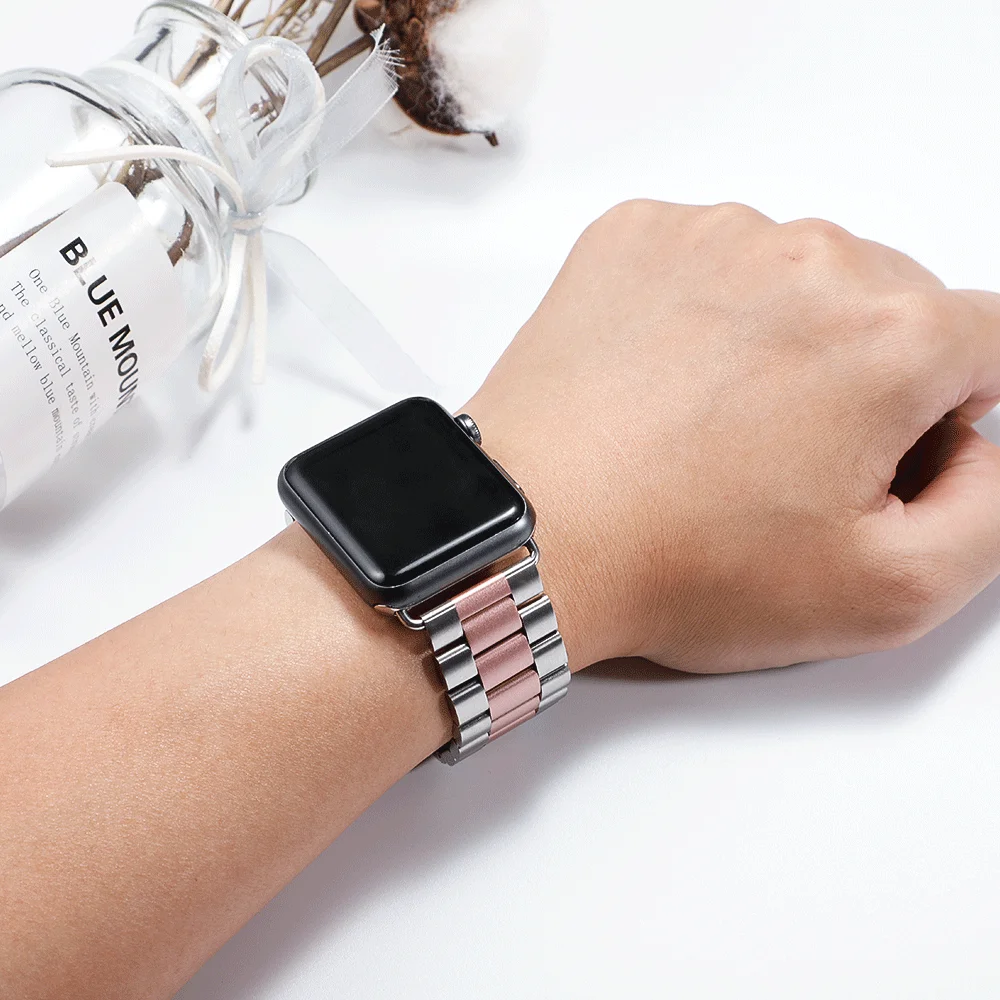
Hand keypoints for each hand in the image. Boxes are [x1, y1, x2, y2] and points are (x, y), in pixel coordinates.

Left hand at [467, 201, 999, 672]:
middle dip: (866, 376)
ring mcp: (712, 237)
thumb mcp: (887, 591)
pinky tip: (666, 385)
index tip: (888, 451)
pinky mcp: (635, 238)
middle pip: (891, 303)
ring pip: (798, 277)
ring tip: (713, 427)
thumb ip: (991, 510)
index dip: (947, 410)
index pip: (987, 341)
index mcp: (890, 337)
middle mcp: (809, 258)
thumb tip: (985, 448)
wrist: (530, 536)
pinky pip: (709, 260)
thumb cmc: (682, 565)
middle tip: (786, 460)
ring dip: (782, 339)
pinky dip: (705, 312)